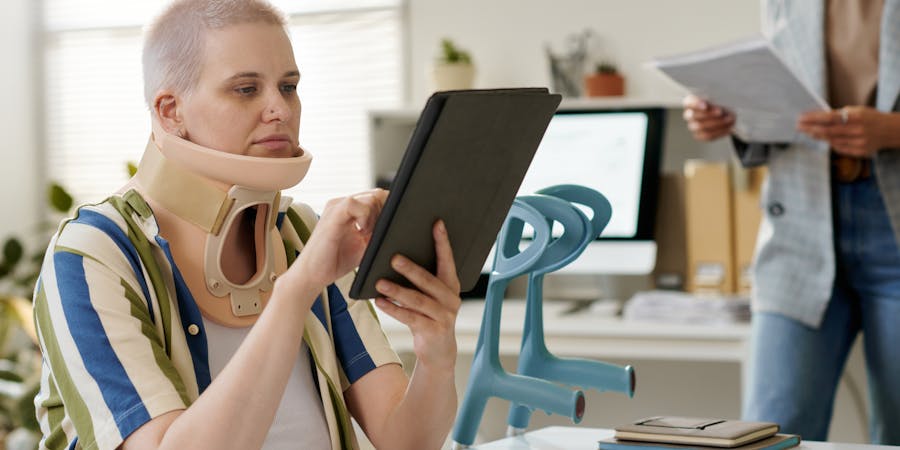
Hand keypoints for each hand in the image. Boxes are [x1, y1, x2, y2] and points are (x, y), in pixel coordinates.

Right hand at [286, 189, 387, 292]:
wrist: (313, 274)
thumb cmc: (336, 260)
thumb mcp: (365, 245)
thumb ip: (379, 233)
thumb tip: (400, 227)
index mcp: (351, 209)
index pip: (378, 197)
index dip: (389, 209)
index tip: (390, 227)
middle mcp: (343, 204)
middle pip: (377, 194)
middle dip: (384, 213)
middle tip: (376, 233)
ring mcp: (337, 207)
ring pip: (370, 197)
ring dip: (376, 217)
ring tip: (366, 235)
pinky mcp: (332, 214)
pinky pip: (354, 203)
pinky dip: (365, 217)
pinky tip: (361, 231)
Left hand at [373, 220, 460, 370]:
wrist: (439, 351)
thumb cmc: (430, 316)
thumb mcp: (430, 296)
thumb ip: (422, 280)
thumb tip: (398, 256)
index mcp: (451, 285)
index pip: (448, 260)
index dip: (442, 242)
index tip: (436, 224)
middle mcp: (451, 299)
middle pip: (429, 280)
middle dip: (411, 269)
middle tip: (393, 258)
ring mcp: (444, 316)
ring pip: (418, 300)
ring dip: (397, 291)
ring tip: (379, 283)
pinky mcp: (433, 331)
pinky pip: (410, 318)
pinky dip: (394, 309)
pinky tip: (380, 302)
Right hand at [682, 94, 735, 140]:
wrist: (726, 115)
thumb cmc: (721, 103)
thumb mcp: (719, 98)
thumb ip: (716, 100)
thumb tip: (718, 106)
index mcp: (690, 102)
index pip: (689, 103)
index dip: (695, 105)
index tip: (705, 106)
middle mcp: (689, 115)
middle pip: (694, 116)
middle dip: (708, 114)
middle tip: (720, 112)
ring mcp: (693, 126)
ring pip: (700, 127)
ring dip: (716, 123)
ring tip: (728, 119)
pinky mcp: (700, 135)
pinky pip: (708, 136)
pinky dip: (719, 132)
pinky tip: (729, 128)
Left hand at [796, 106, 899, 156]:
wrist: (891, 131)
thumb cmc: (870, 118)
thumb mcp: (858, 110)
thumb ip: (840, 114)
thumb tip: (819, 117)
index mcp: (857, 116)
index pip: (830, 118)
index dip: (813, 118)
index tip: (801, 118)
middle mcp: (858, 130)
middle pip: (828, 131)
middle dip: (811, 129)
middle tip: (799, 127)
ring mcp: (859, 143)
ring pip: (832, 141)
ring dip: (818, 136)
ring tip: (808, 132)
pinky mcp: (860, 152)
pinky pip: (840, 148)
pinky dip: (830, 143)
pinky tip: (822, 139)